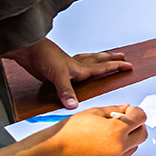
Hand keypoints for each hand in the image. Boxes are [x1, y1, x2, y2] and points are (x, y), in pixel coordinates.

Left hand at [4, 39, 132, 108]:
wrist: (27, 50)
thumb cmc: (43, 58)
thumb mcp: (56, 76)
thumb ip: (66, 91)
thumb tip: (74, 105)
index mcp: (80, 68)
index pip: (103, 67)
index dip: (116, 66)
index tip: (128, 66)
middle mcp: (76, 66)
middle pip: (98, 60)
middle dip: (111, 59)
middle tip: (122, 56)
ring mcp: (67, 65)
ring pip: (88, 59)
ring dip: (98, 57)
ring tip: (105, 56)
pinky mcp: (58, 67)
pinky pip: (75, 62)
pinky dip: (80, 61)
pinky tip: (77, 65)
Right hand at [32, 104, 147, 155]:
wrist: (56, 150)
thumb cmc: (71, 130)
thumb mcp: (94, 112)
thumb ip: (114, 109)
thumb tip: (126, 108)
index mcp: (116, 130)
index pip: (140, 118)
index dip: (136, 111)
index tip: (130, 110)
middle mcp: (119, 146)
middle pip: (142, 134)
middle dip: (137, 125)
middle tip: (127, 120)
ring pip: (135, 146)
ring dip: (130, 137)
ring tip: (114, 131)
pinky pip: (123, 155)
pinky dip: (121, 147)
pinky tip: (107, 141)